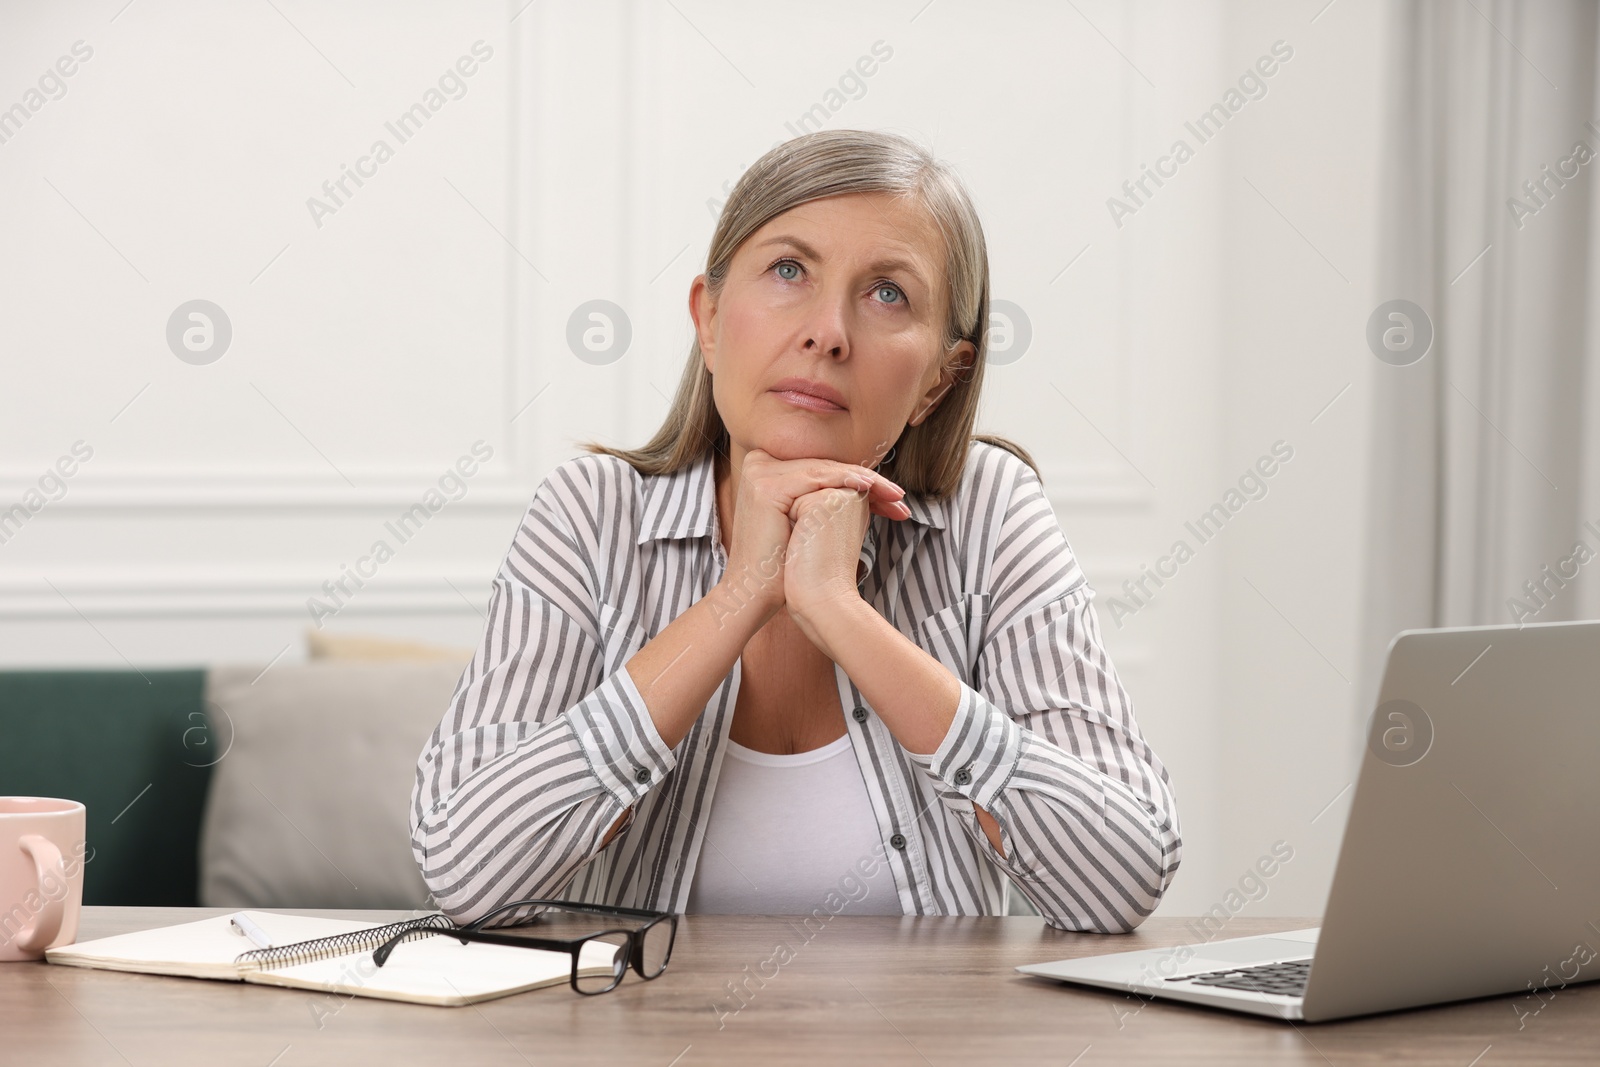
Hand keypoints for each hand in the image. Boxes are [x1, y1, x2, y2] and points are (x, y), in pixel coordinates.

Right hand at [719, 448, 907, 624]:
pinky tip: (870, 488)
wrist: (757, 591)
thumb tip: (868, 481)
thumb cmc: (784, 562)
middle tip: (900, 497)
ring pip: (824, 471)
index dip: (858, 481)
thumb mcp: (808, 519)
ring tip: (895, 495)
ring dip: (865, 480)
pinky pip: (816, 478)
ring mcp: (760, 472)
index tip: (891, 498)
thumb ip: (827, 494)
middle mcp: (758, 463)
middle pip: (824, 468)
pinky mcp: (766, 485)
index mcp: (766, 468)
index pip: (821, 469)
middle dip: (867, 483)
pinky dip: (847, 481)